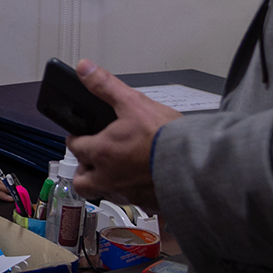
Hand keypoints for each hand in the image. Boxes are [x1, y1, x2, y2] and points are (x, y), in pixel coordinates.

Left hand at [66, 60, 183, 212]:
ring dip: (106, 182)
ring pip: (106, 193)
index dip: (76, 139)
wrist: (196, 165)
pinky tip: (143, 181)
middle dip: (83, 171)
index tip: (79, 136)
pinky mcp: (148, 203)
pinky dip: (133, 192)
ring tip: (116, 169)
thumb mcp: (133, 102)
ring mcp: (128, 193)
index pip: (76, 147)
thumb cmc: (165, 137)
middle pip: (82, 182)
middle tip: (92, 159)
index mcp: (101, 153)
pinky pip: (133, 201)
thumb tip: (84, 68)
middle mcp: (109, 177)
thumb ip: (106, 86)